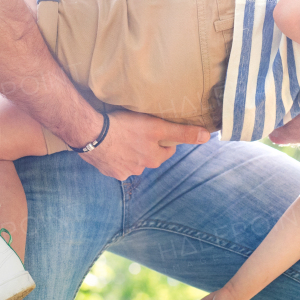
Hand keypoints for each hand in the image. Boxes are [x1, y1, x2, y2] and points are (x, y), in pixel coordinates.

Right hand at [81, 110, 209, 180]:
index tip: (156, 129)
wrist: (91, 135)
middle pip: (148, 156)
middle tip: (137, 130)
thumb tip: (207, 137)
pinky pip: (115, 163)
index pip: (166, 150)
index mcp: (153, 159)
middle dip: (146, 146)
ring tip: (122, 136)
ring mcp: (122, 172)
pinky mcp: (107, 170)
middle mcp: (139, 169)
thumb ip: (182, 133)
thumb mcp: (157, 127)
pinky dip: (114, 155)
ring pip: (132, 160)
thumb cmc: (125, 128)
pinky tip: (110, 144)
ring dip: (129, 151)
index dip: (163, 139)